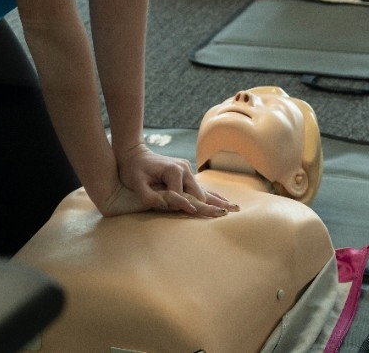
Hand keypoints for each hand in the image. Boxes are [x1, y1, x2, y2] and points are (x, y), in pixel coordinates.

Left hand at [100, 144, 239, 217]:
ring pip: (204, 191)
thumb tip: (163, 205)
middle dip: (211, 205)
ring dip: (218, 201)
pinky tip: (225, 202)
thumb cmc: (132, 169)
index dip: (182, 207)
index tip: (191, 215)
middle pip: (199, 193)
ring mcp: (187, 171)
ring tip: (235, 209)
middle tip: (228, 215)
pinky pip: (201, 188)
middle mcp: (184, 169)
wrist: (134, 153)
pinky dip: (213, 196)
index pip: (181, 195)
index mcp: (173, 171)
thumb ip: (148, 196)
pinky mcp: (187, 174)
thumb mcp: (136, 182)